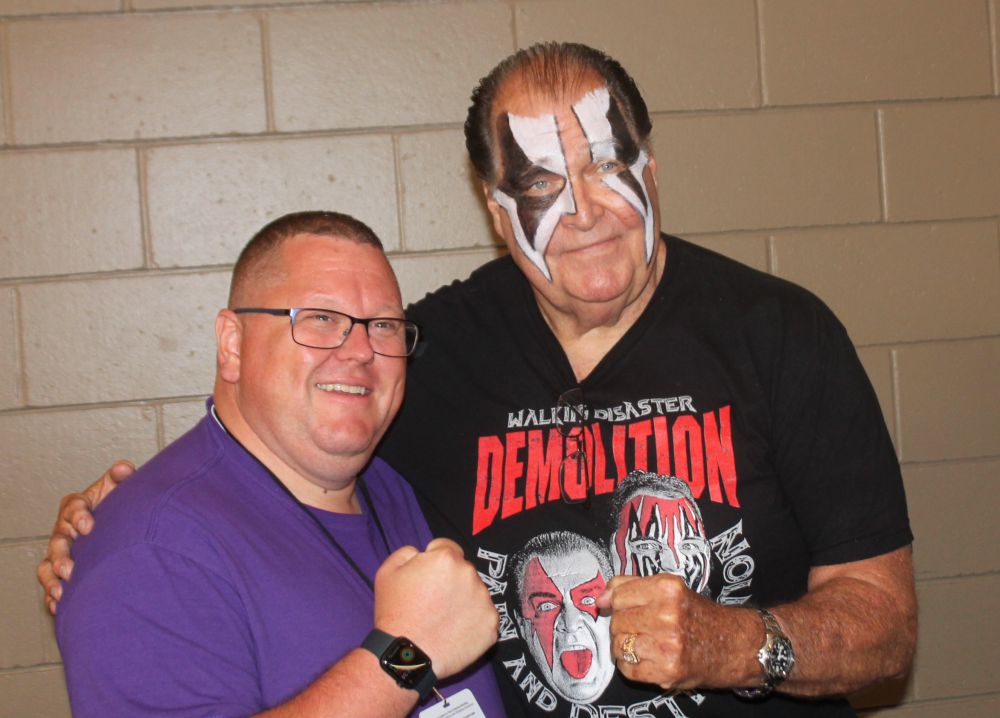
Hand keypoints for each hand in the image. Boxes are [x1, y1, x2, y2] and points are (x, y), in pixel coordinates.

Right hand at [37, 460, 135, 613]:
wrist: (118, 525)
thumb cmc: (116, 504)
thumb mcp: (119, 488)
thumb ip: (121, 477)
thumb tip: (123, 469)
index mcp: (77, 506)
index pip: (72, 507)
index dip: (78, 515)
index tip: (88, 526)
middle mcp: (64, 529)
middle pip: (57, 543)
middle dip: (61, 557)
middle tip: (70, 570)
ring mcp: (61, 552)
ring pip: (47, 567)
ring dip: (52, 580)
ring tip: (61, 593)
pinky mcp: (62, 572)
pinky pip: (52, 585)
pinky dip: (53, 597)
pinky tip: (60, 607)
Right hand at [373, 538, 498, 678]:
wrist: (406, 656)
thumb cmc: (394, 613)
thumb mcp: (388, 571)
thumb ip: (408, 552)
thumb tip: (424, 552)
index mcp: (446, 558)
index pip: (447, 548)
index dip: (434, 561)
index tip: (427, 578)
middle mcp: (470, 574)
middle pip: (463, 570)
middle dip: (451, 580)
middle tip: (433, 601)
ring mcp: (484, 600)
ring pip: (475, 592)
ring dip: (463, 600)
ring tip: (443, 619)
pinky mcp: (492, 624)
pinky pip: (484, 615)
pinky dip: (473, 621)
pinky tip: (455, 631)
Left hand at [598, 574, 758, 691]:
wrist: (733, 645)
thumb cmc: (698, 615)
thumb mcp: (670, 589)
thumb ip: (631, 586)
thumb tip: (600, 599)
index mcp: (667, 589)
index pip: (618, 596)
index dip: (617, 603)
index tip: (623, 608)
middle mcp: (667, 615)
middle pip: (617, 622)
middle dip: (624, 626)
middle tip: (642, 628)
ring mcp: (667, 645)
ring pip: (619, 645)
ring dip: (626, 647)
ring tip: (645, 643)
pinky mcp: (667, 670)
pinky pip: (628, 668)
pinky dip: (632, 666)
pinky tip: (648, 658)